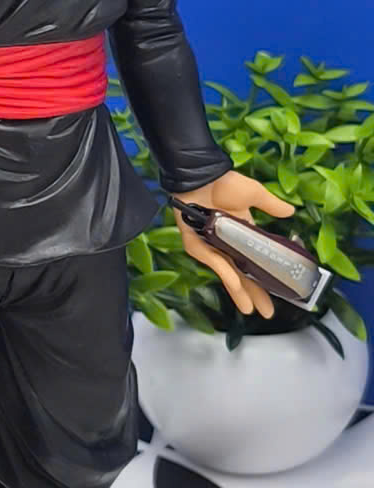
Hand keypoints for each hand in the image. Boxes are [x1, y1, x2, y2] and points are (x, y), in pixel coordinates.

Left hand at [173, 171, 297, 318]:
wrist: (202, 173)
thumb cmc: (224, 182)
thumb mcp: (254, 194)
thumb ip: (272, 206)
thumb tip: (292, 212)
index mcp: (240, 235)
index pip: (254, 264)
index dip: (265, 280)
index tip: (279, 295)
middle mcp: (226, 244)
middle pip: (242, 275)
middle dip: (255, 295)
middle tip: (267, 313)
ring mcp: (210, 246)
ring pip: (227, 274)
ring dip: (239, 291)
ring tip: (251, 309)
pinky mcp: (194, 244)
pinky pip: (213, 261)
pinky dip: (225, 272)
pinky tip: (236, 285)